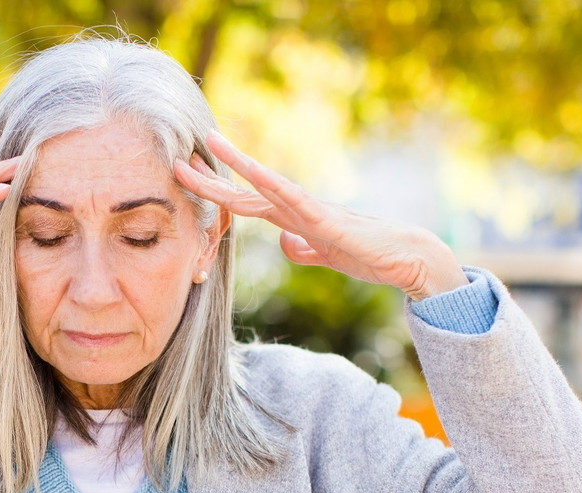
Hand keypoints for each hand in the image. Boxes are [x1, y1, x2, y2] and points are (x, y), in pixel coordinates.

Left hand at [173, 131, 467, 300]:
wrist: (404, 259)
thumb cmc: (367, 254)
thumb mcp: (322, 256)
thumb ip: (301, 248)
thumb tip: (285, 242)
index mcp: (291, 219)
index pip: (243, 203)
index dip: (214, 193)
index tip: (187, 180)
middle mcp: (296, 208)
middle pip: (244, 191)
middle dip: (210, 178)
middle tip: (177, 161)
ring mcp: (310, 210)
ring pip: (265, 184)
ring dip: (238, 164)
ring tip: (212, 144)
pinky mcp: (326, 219)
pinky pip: (295, 198)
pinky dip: (274, 185)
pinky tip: (256, 173)